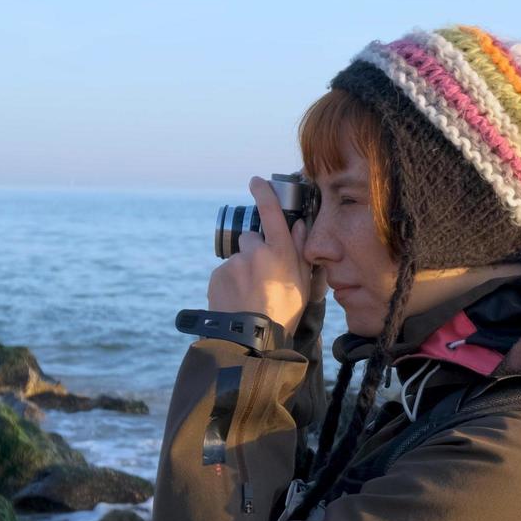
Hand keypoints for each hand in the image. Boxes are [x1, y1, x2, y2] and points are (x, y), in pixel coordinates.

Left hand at [207, 177, 321, 338]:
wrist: (251, 339)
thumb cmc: (284, 313)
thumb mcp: (303, 284)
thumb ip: (301, 251)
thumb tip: (299, 226)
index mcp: (280, 252)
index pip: (270, 213)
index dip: (263, 193)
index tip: (256, 181)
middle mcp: (256, 252)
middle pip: (252, 239)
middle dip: (255, 251)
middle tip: (263, 276)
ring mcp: (235, 263)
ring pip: (239, 258)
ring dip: (243, 270)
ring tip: (250, 294)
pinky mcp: (218, 275)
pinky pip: (225, 273)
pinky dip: (230, 282)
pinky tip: (237, 299)